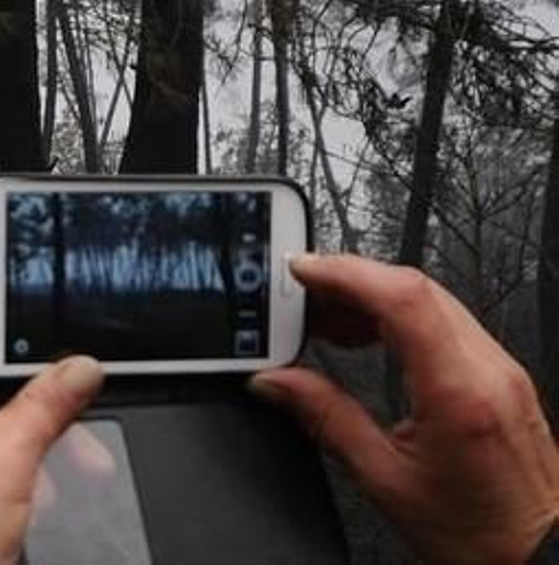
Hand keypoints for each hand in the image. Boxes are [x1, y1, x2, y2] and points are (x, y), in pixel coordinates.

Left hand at [0, 327, 105, 563]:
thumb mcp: (13, 452)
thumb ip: (49, 402)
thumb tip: (79, 367)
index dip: (13, 343)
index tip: (54, 358)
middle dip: (34, 407)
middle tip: (68, 423)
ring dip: (27, 443)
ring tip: (53, 469)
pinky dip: (7, 467)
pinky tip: (29, 491)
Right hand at [250, 255, 558, 564]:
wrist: (537, 553)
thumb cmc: (479, 532)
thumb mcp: (384, 479)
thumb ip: (325, 420)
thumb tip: (276, 383)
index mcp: (459, 391)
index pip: (402, 299)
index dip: (345, 272)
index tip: (300, 271)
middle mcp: (488, 369)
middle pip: (414, 288)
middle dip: (348, 279)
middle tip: (296, 295)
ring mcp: (499, 368)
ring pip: (430, 299)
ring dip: (370, 295)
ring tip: (322, 319)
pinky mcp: (498, 375)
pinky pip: (443, 321)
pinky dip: (395, 315)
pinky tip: (365, 334)